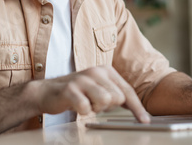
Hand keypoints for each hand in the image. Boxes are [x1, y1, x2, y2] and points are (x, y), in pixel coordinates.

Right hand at [34, 66, 150, 122]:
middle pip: (117, 98)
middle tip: (94, 103)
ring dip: (95, 108)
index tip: (145, 120)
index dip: (137, 107)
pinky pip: (86, 107)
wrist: (46, 92)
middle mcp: (95, 72)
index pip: (127, 90)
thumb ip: (116, 95)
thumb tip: (137, 109)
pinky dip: (83, 111)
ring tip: (86, 103)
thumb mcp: (99, 89)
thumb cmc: (76, 92)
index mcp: (105, 70)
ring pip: (105, 100)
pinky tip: (76, 106)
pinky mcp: (70, 89)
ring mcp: (82, 80)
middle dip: (108, 107)